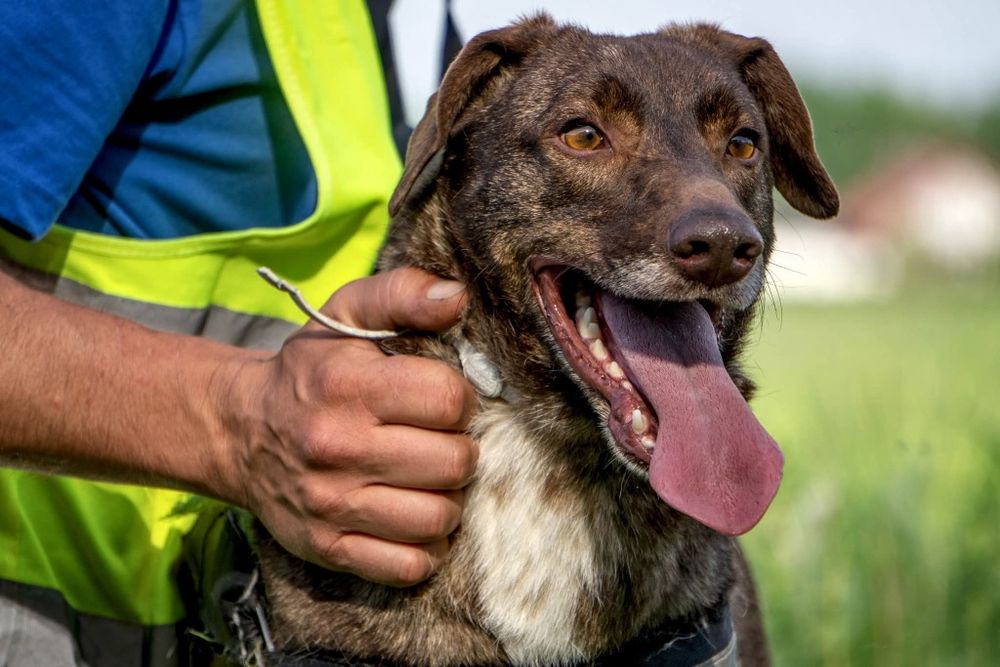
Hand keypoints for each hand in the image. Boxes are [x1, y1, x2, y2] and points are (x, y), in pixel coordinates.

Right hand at [225, 268, 477, 585]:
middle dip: (459, 449)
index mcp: (349, 388)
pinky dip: (423, 546)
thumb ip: (403, 294)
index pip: (449, 400)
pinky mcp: (327, 548)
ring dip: (447, 499)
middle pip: (453, 462)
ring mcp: (332, 505)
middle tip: (440, 441)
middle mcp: (339, 449)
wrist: (237, 429)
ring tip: (429, 479)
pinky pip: (407, 565)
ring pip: (437, 518)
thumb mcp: (346, 314)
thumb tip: (458, 298)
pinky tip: (412, 517)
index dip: (460, 399)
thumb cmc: (309, 371)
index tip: (444, 400)